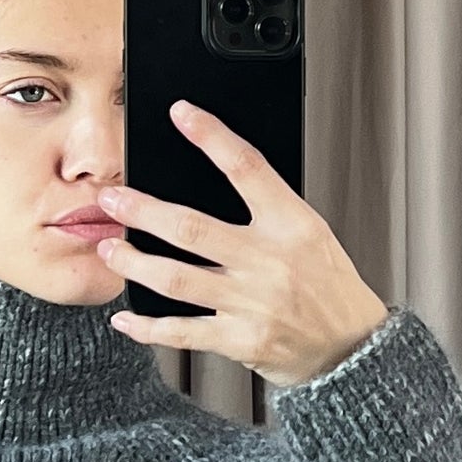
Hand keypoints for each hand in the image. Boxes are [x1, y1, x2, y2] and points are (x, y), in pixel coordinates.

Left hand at [94, 100, 389, 388]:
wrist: (352, 348)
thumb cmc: (331, 289)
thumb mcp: (312, 235)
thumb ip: (268, 210)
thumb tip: (221, 173)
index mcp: (292, 225)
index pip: (247, 167)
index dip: (211, 137)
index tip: (182, 114)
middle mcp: (270, 261)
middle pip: (192, 227)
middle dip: (143, 212)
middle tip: (112, 198)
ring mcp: (253, 303)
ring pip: (177, 278)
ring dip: (134, 263)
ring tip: (109, 249)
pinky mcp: (240, 340)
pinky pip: (182, 332)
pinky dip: (147, 327)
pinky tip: (125, 318)